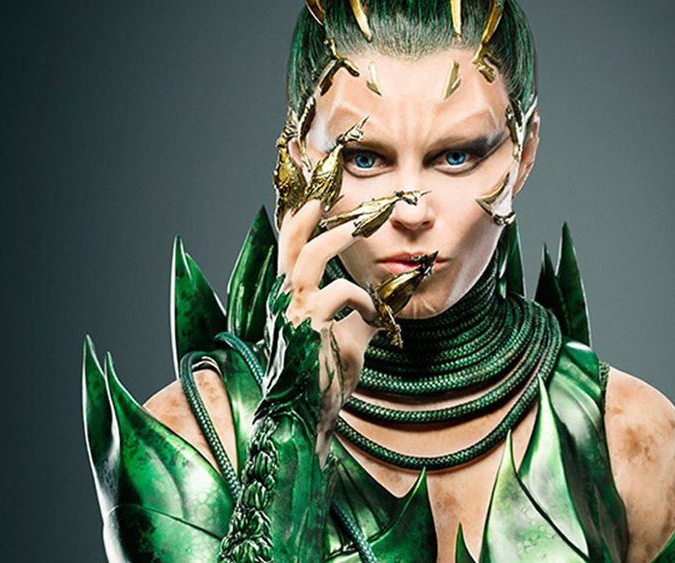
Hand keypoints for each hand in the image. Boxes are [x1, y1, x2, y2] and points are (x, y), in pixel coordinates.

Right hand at [276, 198, 379, 458]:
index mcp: (291, 299)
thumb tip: (388, 301)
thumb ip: (362, 315)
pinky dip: (360, 297)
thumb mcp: (350, 338)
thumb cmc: (325, 378)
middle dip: (306, 214)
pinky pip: (338, 294)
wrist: (310, 416)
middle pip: (289, 245)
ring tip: (356, 228)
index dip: (298, 222)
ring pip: (308, 260)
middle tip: (325, 192)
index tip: (312, 195)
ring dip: (334, 239)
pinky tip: (372, 313)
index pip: (290, 252)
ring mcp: (293, 314)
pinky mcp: (308, 329)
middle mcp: (285, 302)